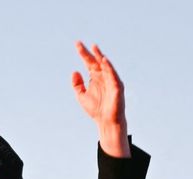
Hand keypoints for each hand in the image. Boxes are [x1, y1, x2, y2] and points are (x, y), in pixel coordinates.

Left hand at [72, 41, 129, 155]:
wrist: (106, 121)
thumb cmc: (96, 109)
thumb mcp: (82, 96)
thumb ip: (77, 85)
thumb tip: (74, 71)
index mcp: (95, 76)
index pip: (89, 62)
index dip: (83, 53)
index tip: (77, 44)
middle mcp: (103, 75)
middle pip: (96, 61)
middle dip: (90, 53)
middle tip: (81, 45)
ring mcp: (111, 80)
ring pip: (105, 65)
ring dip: (100, 57)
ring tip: (94, 48)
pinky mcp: (117, 86)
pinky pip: (113, 74)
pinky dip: (109, 67)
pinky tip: (104, 61)